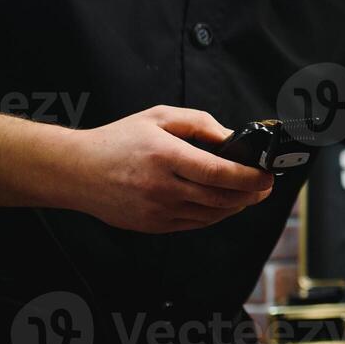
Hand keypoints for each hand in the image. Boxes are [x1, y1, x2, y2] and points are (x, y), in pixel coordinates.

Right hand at [63, 106, 275, 233]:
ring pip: (212, 214)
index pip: (218, 172)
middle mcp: (162, 186)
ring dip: (237, 206)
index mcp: (165, 156)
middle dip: (252, 194)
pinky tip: (224, 203)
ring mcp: (158, 210)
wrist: (76, 172)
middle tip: (267, 186)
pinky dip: (216, 215)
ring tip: (250, 194)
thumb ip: (199, 124)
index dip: (249, 176)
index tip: (267, 174)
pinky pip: (195, 223)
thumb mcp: (158, 118)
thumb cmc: (118, 141)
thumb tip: (231, 137)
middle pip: (221, 197)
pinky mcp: (154, 225)